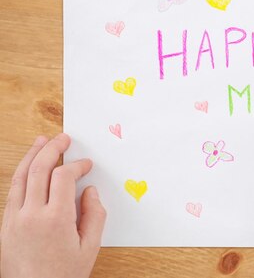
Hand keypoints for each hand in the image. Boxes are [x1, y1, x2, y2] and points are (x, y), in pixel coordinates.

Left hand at [1, 134, 105, 277]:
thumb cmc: (62, 277)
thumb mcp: (90, 248)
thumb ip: (95, 215)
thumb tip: (89, 192)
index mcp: (56, 220)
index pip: (64, 177)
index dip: (77, 165)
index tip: (86, 165)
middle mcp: (31, 215)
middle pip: (39, 169)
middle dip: (52, 149)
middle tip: (63, 139)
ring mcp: (14, 220)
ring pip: (20, 177)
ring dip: (32, 155)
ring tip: (42, 142)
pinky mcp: (4, 226)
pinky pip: (12, 192)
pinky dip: (21, 174)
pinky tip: (29, 168)